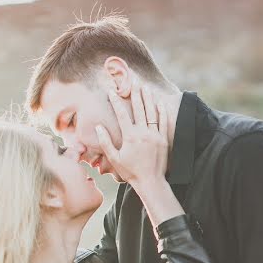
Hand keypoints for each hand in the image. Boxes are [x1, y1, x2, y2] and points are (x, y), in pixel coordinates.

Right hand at [96, 79, 168, 194]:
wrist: (150, 182)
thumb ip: (106, 142)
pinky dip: (161, 111)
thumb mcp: (114, 158)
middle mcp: (143, 133)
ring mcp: (155, 136)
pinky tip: (159, 102)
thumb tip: (98, 126)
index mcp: (130, 137)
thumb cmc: (130, 172)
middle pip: (138, 109)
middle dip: (135, 93)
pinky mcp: (164, 140)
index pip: (122, 114)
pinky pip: (164, 122)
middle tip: (132, 81)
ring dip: (147, 98)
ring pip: (152, 113)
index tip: (111, 91)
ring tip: (144, 87)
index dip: (116, 102)